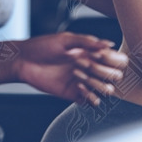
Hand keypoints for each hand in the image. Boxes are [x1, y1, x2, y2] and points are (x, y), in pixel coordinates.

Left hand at [0, 33, 127, 105]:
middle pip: (116, 76)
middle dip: (102, 71)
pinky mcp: (74, 95)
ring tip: (77, 74)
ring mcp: (85, 82)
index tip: (98, 55)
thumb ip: (88, 42)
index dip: (113, 59)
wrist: (23, 61)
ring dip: (96, 83)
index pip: (117, 60)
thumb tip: (109, 43)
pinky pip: (93, 102)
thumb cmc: (41, 46)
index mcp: (92, 53)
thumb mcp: (65, 39)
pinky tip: (77, 86)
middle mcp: (91, 68)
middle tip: (82, 64)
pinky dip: (90, 96)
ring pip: (107, 90)